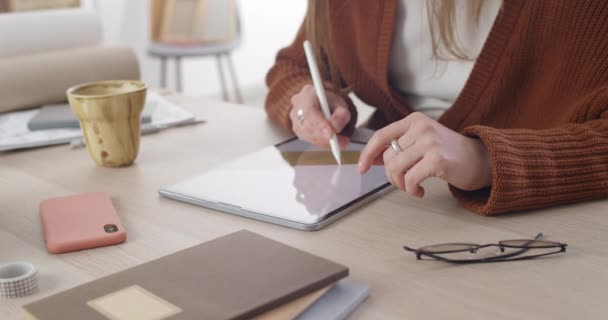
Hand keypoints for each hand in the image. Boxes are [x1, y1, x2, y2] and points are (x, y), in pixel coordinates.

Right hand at [289, 84, 350, 147]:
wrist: (321, 103)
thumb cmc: (330, 102)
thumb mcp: (340, 104)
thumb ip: (341, 115)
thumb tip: (336, 129)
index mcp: (306, 94)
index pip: (309, 111)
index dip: (319, 123)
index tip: (331, 133)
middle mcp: (296, 107)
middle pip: (307, 125)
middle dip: (324, 136)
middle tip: (339, 142)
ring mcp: (295, 120)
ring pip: (308, 135)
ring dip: (325, 141)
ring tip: (341, 142)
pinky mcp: (298, 131)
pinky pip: (309, 139)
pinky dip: (322, 142)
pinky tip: (333, 141)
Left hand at [358, 112, 492, 196]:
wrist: (481, 160)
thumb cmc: (448, 153)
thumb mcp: (422, 142)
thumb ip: (399, 147)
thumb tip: (372, 158)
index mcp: (414, 121)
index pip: (381, 136)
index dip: (367, 154)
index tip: (361, 168)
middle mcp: (421, 128)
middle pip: (388, 157)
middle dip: (391, 176)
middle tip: (404, 183)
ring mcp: (430, 142)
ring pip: (396, 168)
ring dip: (401, 184)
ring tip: (412, 188)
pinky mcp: (437, 160)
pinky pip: (410, 179)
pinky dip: (411, 190)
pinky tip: (421, 192)